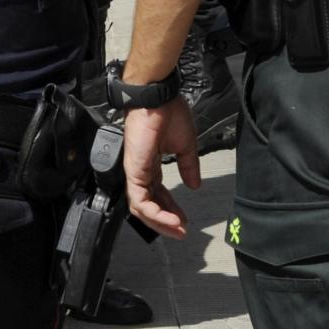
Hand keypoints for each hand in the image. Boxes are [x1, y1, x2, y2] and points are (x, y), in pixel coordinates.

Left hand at [123, 100, 201, 238]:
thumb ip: (188, 166)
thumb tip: (195, 185)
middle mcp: (141, 171)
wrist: (158, 98)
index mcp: (152, 164)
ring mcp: (135, 172)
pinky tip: (171, 219)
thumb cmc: (168, 112)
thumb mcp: (185, 145)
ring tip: (178, 230)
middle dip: (165, 221)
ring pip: (141, 209)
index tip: (184, 219)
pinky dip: (155, 214)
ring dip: (160, 223)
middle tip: (181, 231)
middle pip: (149, 205)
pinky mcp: (134, 171)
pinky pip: (140, 201)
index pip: (158, 194)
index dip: (171, 209)